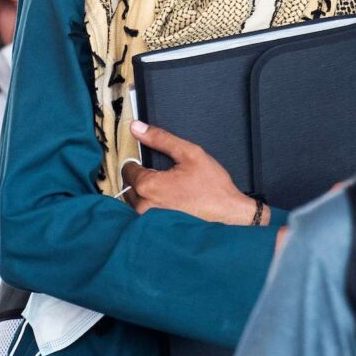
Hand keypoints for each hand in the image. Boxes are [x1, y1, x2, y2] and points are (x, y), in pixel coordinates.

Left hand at [120, 121, 264, 225]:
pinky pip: (143, 212)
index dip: (140, 161)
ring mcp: (149, 219)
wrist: (228, 213)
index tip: (155, 163)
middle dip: (141, 177)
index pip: (127, 168)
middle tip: (164, 175)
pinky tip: (170, 201)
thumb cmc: (212, 186)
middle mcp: (143, 205)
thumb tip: (136, 127)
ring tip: (168, 188)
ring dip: (144, 192)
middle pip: (129, 184)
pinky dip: (151, 204)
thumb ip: (160, 139)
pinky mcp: (156, 228)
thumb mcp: (189, 154)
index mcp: (148, 186)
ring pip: (134, 199)